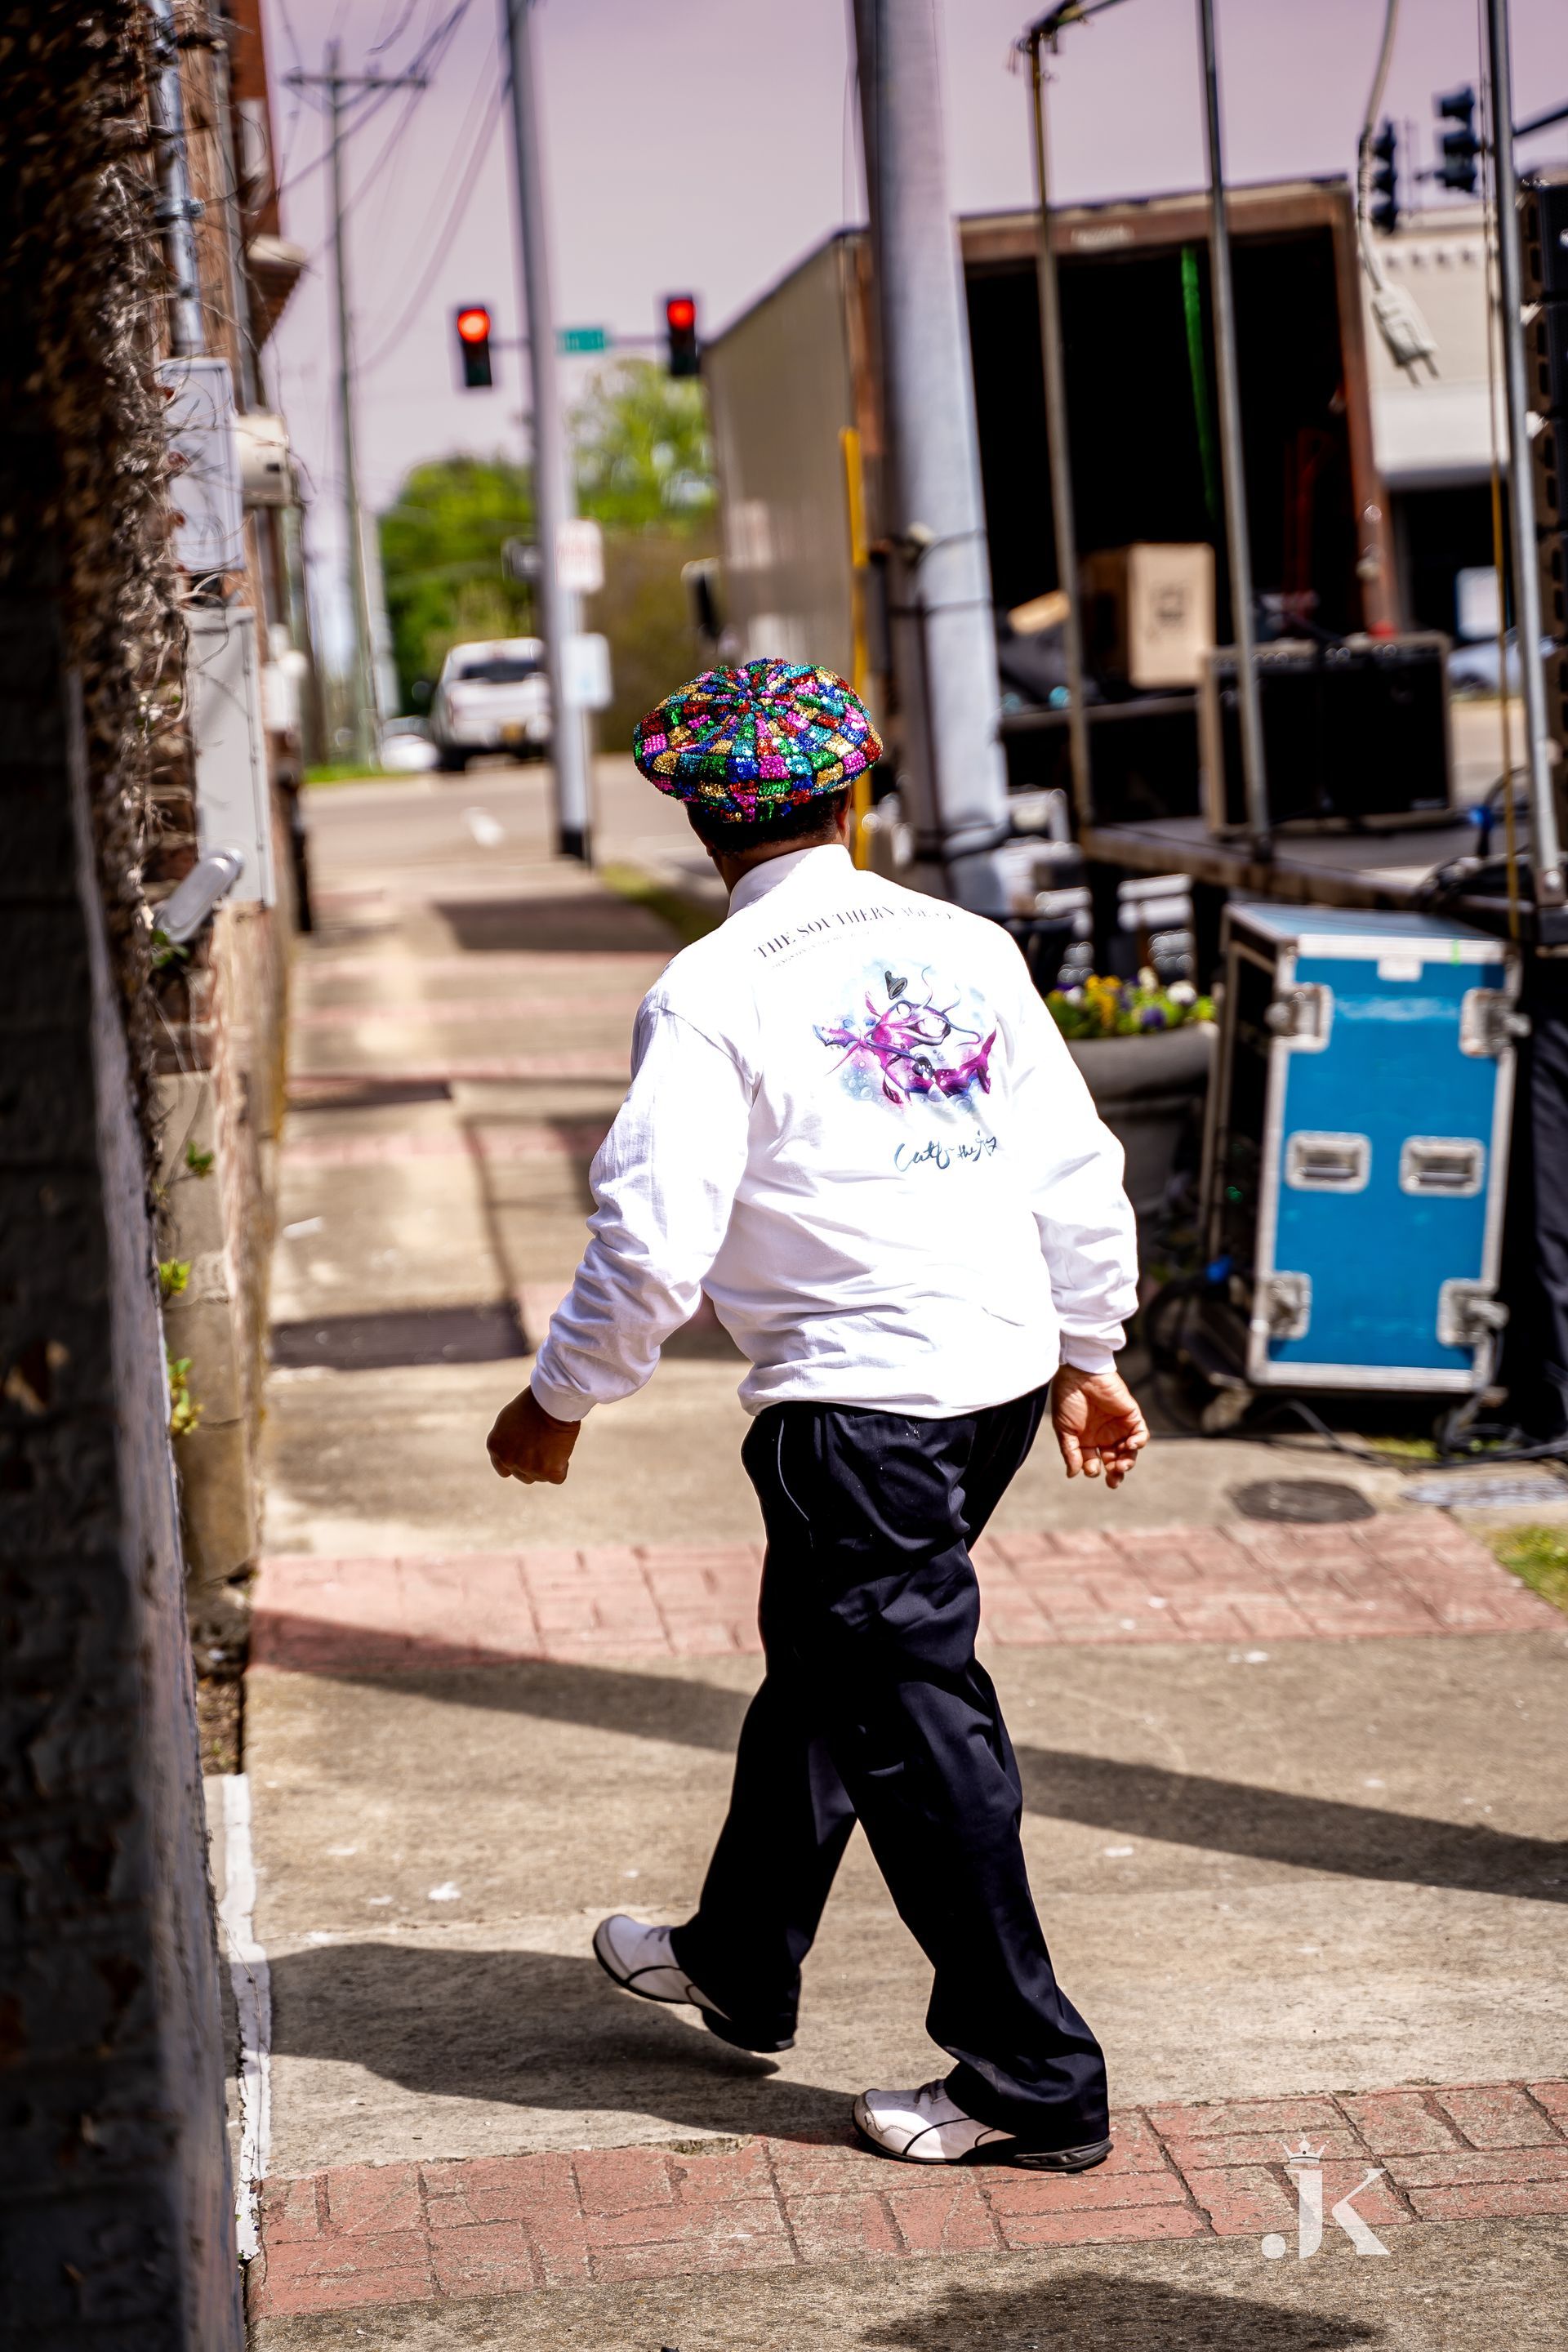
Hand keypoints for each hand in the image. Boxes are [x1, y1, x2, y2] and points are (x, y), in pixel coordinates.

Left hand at [487, 1386, 579, 1484]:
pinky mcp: (549, 1471)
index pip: (504, 1469)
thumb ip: (507, 1441)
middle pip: (523, 1475)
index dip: (518, 1462)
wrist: (552, 1401)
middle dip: (533, 1464)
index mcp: (495, 1447)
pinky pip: (558, 1477)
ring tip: (553, 1443)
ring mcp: (528, 1467)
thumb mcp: (509, 1420)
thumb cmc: (533, 1403)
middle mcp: (508, 1460)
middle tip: (544, 1445)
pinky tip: (562, 1449)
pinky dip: (562, 1466)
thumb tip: (513, 1452)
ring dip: (547, 1465)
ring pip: (540, 1477)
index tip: (528, 1454)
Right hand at [1051, 1365, 1147, 1488]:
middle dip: (1115, 1473)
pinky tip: (1131, 1445)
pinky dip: (1139, 1442)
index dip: (1094, 1470)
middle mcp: (1104, 1435)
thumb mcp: (1065, 1429)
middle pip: (1114, 1460)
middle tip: (1113, 1481)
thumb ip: (1070, 1452)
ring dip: (1127, 1462)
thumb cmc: (1067, 1400)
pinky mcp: (1131, 1415)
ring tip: (1121, 1466)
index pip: (1094, 1462)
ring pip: (1128, 1451)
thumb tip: (1072, 1475)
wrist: (1079, 1374)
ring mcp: (1118, 1426)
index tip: (1091, 1468)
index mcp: (1087, 1440)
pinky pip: (1140, 1433)